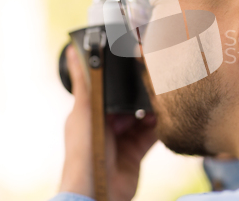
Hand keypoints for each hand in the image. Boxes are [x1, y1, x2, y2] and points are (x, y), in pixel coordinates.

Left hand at [59, 46, 157, 200]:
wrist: (99, 189)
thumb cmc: (84, 150)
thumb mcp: (85, 111)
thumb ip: (84, 83)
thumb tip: (72, 52)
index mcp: (92, 112)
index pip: (110, 89)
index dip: (124, 79)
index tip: (139, 64)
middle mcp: (108, 123)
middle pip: (130, 102)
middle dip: (142, 94)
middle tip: (157, 82)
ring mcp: (123, 137)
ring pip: (143, 116)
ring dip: (153, 110)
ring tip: (164, 100)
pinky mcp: (136, 150)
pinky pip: (152, 133)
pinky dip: (159, 126)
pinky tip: (166, 118)